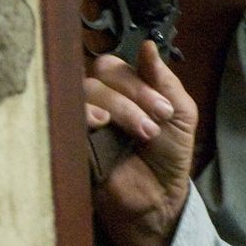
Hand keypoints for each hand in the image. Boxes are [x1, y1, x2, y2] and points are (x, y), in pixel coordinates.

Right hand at [86, 38, 198, 245]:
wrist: (158, 200)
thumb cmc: (168, 156)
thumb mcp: (179, 114)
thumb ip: (165, 80)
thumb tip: (147, 44)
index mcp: (120, 89)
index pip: (112, 66)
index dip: (138, 83)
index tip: (165, 111)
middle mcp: (96, 100)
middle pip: (97, 76)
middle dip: (131, 97)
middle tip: (153, 127)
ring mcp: (80, 120)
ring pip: (82, 93)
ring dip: (117, 108)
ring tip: (141, 134)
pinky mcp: (68, 142)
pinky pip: (65, 118)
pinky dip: (83, 115)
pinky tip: (101, 125)